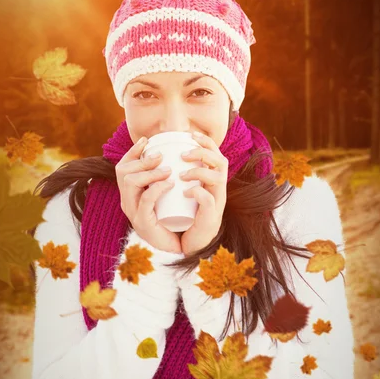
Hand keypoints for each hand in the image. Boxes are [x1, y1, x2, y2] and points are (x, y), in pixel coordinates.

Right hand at [115, 138, 182, 253]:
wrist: (176, 247)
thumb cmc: (173, 218)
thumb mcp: (165, 195)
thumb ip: (164, 179)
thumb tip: (171, 154)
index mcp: (130, 194)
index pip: (123, 167)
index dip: (132, 152)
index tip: (146, 141)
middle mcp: (127, 202)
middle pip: (123, 172)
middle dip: (142, 160)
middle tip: (161, 157)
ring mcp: (133, 213)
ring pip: (131, 182)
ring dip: (150, 172)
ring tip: (168, 170)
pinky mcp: (143, 223)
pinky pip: (145, 200)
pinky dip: (157, 188)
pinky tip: (169, 184)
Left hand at [179, 132, 227, 255]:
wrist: (191, 244)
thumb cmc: (184, 215)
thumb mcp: (181, 192)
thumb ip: (175, 177)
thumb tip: (158, 157)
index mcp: (212, 180)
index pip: (216, 154)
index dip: (206, 141)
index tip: (190, 134)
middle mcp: (218, 189)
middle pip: (221, 161)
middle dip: (202, 152)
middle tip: (182, 155)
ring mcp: (217, 203)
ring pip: (218, 177)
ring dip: (199, 171)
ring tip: (182, 175)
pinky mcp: (211, 218)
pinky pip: (209, 200)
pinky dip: (198, 193)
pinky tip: (186, 192)